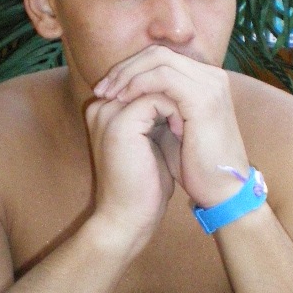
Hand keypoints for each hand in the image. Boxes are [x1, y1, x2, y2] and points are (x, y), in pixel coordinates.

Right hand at [84, 90, 178, 248]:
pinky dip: (176, 112)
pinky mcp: (121, 122)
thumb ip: (155, 117)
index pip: (141, 81)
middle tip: (192, 112)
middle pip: (145, 75)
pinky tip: (184, 132)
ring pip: (153, 83)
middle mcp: (100, 106)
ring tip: (187, 124)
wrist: (129, 217)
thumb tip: (178, 97)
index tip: (185, 114)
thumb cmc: (143, 186)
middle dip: (173, 90)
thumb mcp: (149, 143)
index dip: (168, 91)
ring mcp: (108, 111)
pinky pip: (157, 98)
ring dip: (177, 100)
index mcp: (104, 110)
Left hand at [93, 46, 249, 206]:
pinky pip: (164, 77)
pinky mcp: (204, 98)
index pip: (160, 58)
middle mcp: (211, 76)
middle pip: (157, 52)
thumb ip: (155, 106)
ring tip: (109, 95)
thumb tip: (123, 93)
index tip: (104, 89)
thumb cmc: (196, 166)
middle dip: (124, 68)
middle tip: (101, 89)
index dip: (129, 69)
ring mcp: (210, 84)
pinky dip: (139, 85)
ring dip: (128, 75)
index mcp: (204, 81)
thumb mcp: (170, 129)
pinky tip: (124, 101)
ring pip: (158, 59)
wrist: (222, 191)